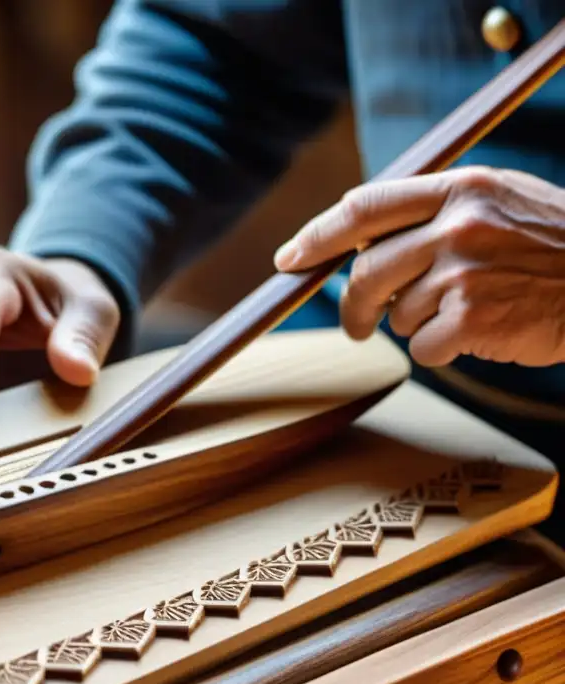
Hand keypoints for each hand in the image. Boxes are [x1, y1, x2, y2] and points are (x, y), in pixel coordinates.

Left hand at [273, 166, 564, 367]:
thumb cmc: (557, 246)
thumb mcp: (501, 201)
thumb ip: (435, 210)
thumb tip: (361, 239)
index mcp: (460, 188)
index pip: (364, 207)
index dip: (317, 236)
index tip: (290, 259)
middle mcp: (458, 225)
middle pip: (366, 271)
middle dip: (354, 304)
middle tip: (358, 323)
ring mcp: (464, 272)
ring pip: (397, 313)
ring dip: (416, 324)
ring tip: (463, 312)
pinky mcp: (473, 318)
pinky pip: (424, 347)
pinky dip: (441, 350)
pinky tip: (476, 335)